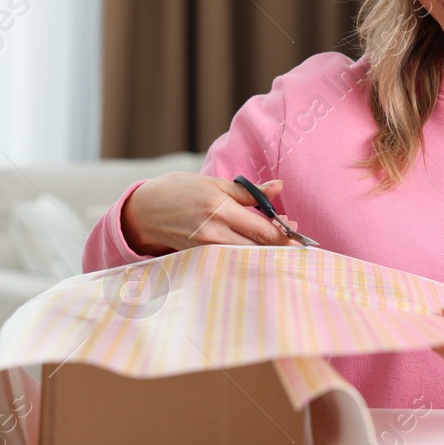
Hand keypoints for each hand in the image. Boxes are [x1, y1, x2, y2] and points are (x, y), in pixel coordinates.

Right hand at [122, 172, 298, 255]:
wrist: (144, 210)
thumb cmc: (179, 190)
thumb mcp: (214, 183)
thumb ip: (248, 191)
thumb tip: (279, 187)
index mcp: (220, 208)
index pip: (262, 230)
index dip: (284, 236)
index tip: (299, 236)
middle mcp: (214, 232)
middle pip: (257, 248)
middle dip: (279, 248)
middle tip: (296, 243)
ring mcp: (206, 248)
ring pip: (245, 257)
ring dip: (264, 254)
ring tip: (279, 247)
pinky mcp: (199, 258)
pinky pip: (229, 261)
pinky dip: (245, 258)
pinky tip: (256, 254)